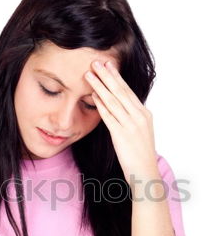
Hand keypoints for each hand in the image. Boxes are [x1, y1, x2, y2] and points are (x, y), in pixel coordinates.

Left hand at [85, 60, 159, 185]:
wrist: (145, 173)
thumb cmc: (140, 154)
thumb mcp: (139, 131)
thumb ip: (130, 118)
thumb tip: (118, 107)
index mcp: (144, 114)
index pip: (128, 91)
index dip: (116, 77)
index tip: (107, 65)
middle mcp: (139, 116)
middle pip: (120, 91)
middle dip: (107, 75)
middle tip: (96, 62)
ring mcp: (131, 125)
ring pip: (113, 101)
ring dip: (100, 86)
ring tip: (90, 75)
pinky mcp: (122, 135)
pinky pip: (109, 116)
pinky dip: (101, 104)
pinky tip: (93, 96)